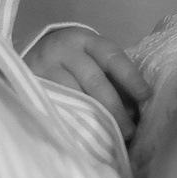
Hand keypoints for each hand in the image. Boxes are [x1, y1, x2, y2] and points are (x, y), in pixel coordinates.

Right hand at [22, 24, 149, 138]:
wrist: (32, 54)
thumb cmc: (74, 62)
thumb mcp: (92, 59)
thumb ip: (113, 78)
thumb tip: (135, 112)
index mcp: (86, 41)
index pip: (112, 57)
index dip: (130, 77)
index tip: (145, 96)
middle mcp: (65, 50)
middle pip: (94, 80)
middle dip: (114, 108)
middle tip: (128, 131)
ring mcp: (44, 66)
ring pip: (73, 95)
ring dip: (94, 118)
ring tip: (109, 136)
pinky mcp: (31, 83)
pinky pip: (55, 105)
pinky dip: (71, 120)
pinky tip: (83, 134)